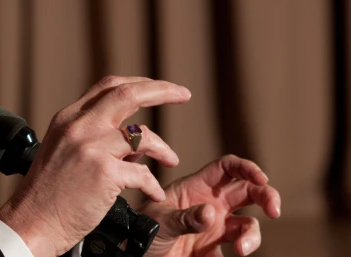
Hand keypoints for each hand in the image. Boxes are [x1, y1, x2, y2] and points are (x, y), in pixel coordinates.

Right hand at [0, 76, 191, 256]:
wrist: (31, 222)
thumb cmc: (47, 194)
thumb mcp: (61, 150)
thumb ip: (90, 136)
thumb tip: (131, 141)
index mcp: (68, 118)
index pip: (108, 87)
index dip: (139, 83)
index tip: (159, 88)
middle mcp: (79, 126)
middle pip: (127, 94)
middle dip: (162, 90)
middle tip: (183, 94)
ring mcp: (91, 147)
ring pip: (142, 135)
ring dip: (163, 148)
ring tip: (171, 160)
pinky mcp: (104, 173)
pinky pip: (143, 174)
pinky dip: (153, 184)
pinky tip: (155, 193)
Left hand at [139, 155, 281, 256]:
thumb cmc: (142, 231)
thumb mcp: (159, 220)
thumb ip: (185, 218)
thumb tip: (211, 214)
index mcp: (196, 187)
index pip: (228, 168)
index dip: (247, 168)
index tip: (261, 179)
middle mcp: (210, 204)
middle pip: (249, 192)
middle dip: (267, 196)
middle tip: (274, 211)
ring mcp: (215, 228)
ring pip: (248, 225)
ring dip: (252, 236)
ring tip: (240, 250)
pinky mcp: (214, 251)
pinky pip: (235, 250)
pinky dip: (236, 255)